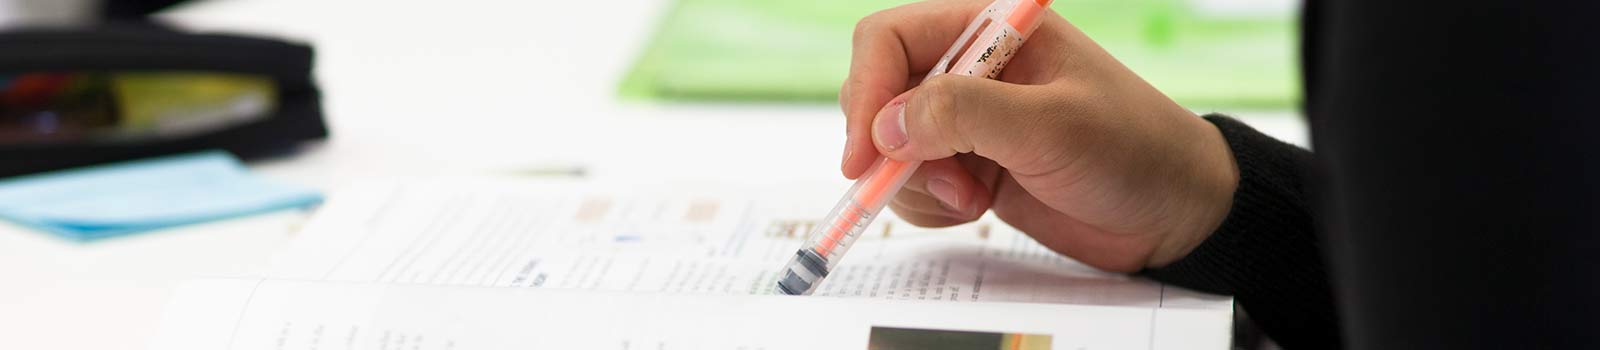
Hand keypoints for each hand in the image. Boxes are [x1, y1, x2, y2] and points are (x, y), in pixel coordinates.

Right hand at [838, 0, 1237, 271]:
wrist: (1175, 213)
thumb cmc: (1132, 150)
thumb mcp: (1049, 126)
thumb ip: (964, 115)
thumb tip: (885, 126)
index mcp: (991, 26)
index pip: (890, 39)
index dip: (867, 92)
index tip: (866, 153)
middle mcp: (971, 66)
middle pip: (879, 91)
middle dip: (892, 147)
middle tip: (937, 184)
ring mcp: (969, 117)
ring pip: (889, 144)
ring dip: (915, 182)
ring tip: (972, 200)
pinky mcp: (969, 164)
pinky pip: (912, 181)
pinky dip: (927, 205)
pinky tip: (974, 209)